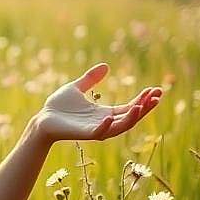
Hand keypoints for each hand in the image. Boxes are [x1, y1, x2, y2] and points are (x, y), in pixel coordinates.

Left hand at [34, 63, 161, 142]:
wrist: (42, 119)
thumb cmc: (58, 106)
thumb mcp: (77, 87)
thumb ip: (91, 79)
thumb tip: (106, 66)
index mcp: (105, 113)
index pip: (130, 107)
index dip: (143, 99)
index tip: (155, 89)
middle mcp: (105, 122)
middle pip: (131, 117)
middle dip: (145, 107)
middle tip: (157, 96)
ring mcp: (96, 129)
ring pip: (121, 126)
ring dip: (132, 117)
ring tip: (142, 105)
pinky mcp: (85, 134)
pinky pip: (100, 133)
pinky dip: (106, 127)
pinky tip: (110, 117)